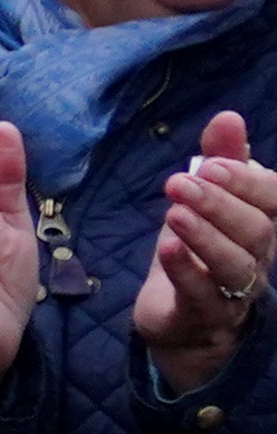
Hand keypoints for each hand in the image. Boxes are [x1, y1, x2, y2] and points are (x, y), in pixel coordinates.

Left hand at [145, 108, 276, 380]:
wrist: (182, 317)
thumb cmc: (197, 248)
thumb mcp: (205, 200)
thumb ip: (219, 160)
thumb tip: (229, 116)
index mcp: (260, 224)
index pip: (273, 200)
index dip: (247, 182)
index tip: (210, 164)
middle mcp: (256, 257)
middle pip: (256, 230)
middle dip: (219, 203)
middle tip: (178, 182)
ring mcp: (234, 290)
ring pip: (235, 264)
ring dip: (205, 236)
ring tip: (174, 213)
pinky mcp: (203, 314)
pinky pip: (202, 295)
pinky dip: (185, 271)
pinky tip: (166, 248)